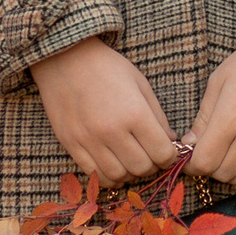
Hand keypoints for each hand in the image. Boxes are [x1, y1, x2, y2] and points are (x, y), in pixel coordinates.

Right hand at [31, 37, 178, 184]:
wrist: (65, 58)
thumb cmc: (107, 67)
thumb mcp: (140, 84)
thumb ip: (158, 116)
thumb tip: (171, 141)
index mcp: (134, 113)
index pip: (162, 153)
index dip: (170, 156)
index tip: (167, 151)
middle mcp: (112, 131)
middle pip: (142, 168)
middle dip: (152, 165)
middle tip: (150, 155)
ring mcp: (89, 140)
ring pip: (119, 176)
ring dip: (129, 172)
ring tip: (131, 160)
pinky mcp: (71, 144)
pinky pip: (93, 174)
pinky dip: (107, 176)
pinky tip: (113, 164)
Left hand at [183, 20, 235, 187]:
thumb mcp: (219, 81)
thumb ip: (203, 117)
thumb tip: (189, 144)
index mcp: (230, 119)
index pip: (204, 162)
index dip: (192, 164)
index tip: (189, 156)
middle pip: (223, 174)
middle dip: (210, 168)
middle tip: (208, 154)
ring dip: (232, 174)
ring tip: (227, 159)